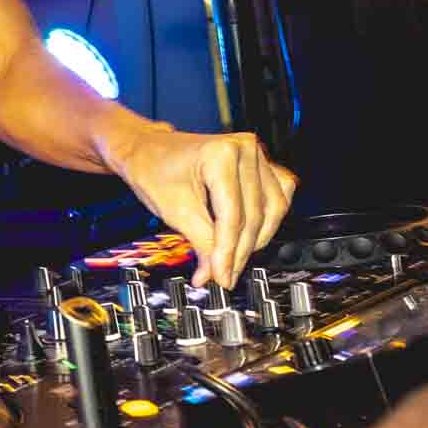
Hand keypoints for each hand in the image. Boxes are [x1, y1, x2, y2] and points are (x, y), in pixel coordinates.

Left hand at [109, 122, 296, 290]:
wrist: (150, 150)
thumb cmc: (155, 169)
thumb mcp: (174, 211)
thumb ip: (202, 244)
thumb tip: (218, 274)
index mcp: (220, 154)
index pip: (232, 215)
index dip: (228, 252)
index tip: (221, 278)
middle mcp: (244, 149)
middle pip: (254, 216)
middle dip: (239, 252)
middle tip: (224, 276)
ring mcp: (256, 154)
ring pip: (272, 209)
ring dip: (256, 241)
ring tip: (234, 260)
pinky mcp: (261, 165)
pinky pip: (277, 198)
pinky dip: (266, 222)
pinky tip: (251, 237)